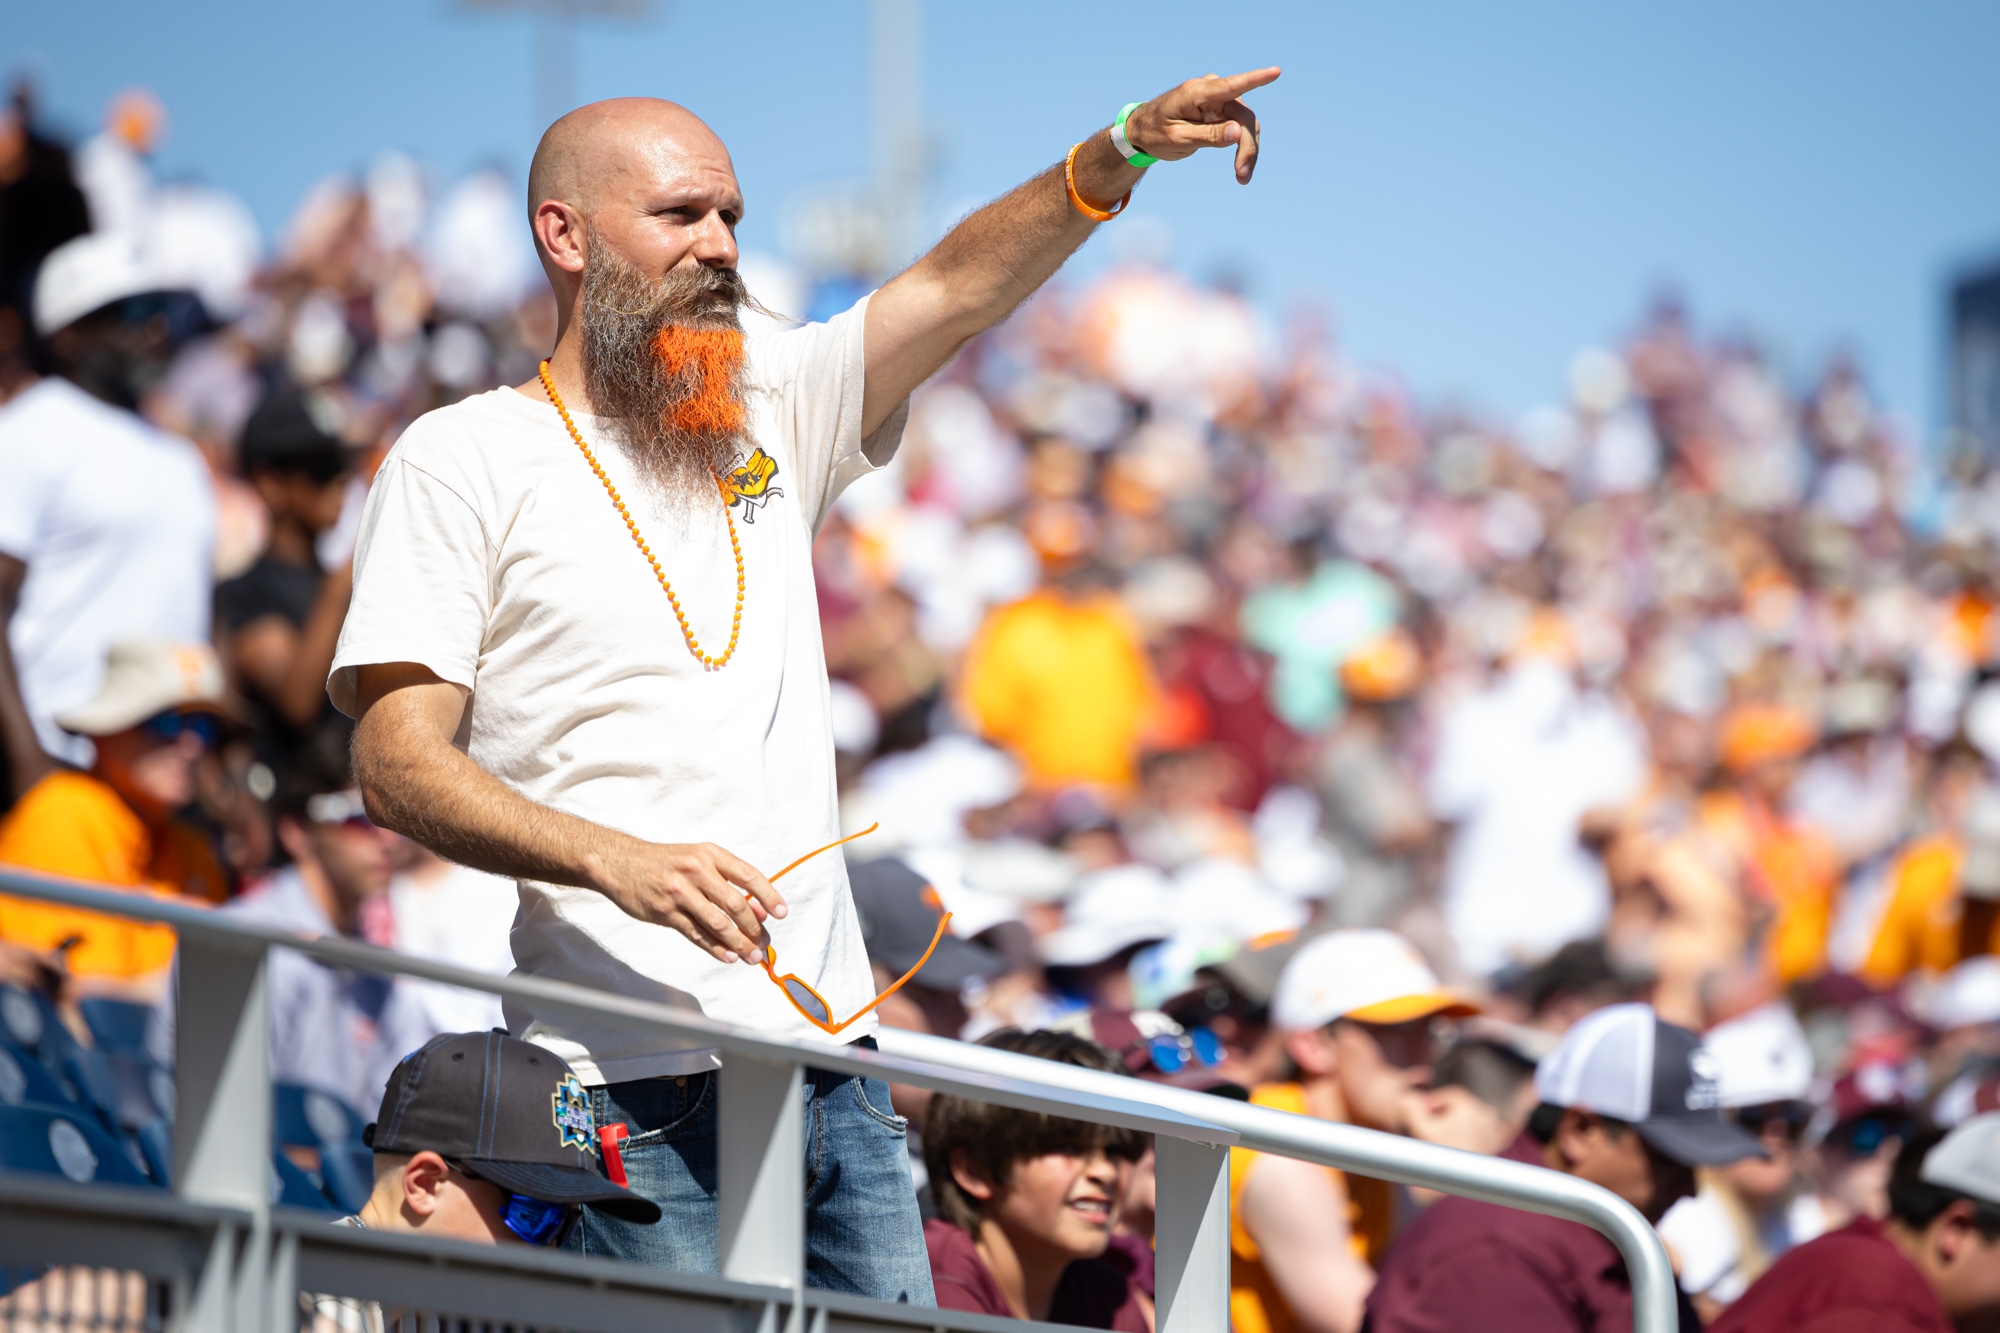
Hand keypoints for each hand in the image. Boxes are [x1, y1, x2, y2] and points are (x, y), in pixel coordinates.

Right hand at [596, 840, 787, 963]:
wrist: (621, 863)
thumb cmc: (667, 863)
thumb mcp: (698, 859)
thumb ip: (726, 881)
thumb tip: (758, 909)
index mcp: (710, 854)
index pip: (748, 876)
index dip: (768, 896)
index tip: (781, 913)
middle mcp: (696, 871)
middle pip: (735, 904)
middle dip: (755, 928)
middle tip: (765, 943)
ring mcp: (680, 892)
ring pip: (718, 924)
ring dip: (739, 943)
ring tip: (751, 956)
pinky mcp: (665, 912)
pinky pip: (697, 935)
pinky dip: (716, 949)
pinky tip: (729, 956)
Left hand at [1124, 67, 1280, 182]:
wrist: (1143, 131)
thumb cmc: (1155, 133)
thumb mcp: (1178, 139)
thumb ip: (1207, 135)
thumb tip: (1238, 132)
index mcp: (1196, 93)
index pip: (1230, 85)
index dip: (1254, 79)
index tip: (1275, 72)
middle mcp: (1211, 91)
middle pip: (1242, 116)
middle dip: (1247, 146)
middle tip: (1242, 175)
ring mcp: (1218, 100)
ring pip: (1245, 124)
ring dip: (1248, 150)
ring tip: (1242, 177)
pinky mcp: (1222, 111)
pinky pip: (1240, 128)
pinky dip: (1243, 147)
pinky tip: (1241, 168)